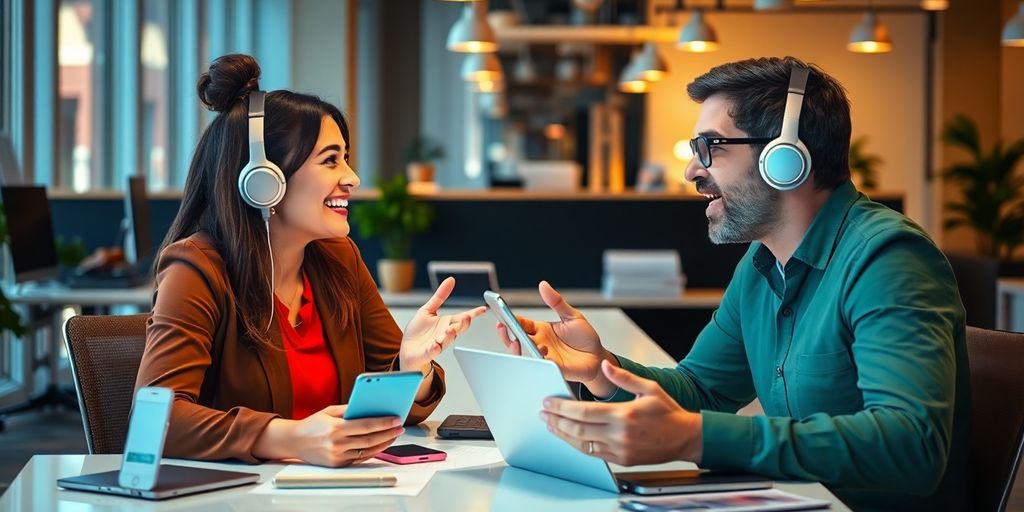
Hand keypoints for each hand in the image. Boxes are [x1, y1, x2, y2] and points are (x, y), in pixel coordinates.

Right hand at [287, 405, 405, 466]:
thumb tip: (372, 407)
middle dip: (388, 433)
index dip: (384, 423)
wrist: (293, 441)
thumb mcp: (330, 411)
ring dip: (384, 443)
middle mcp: (337, 444)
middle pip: (370, 439)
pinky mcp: (338, 465)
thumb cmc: (312, 424)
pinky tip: (381, 444)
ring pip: (368, 450)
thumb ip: (350, 409)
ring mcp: (337, 456)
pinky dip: (373, 450)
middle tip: (400, 427)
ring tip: (394, 435)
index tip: (396, 419)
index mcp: (335, 428)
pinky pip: (360, 458)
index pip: (366, 426)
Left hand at [400, 277, 486, 372]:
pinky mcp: (429, 351)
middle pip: (459, 328)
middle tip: (466, 318)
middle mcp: (445, 333)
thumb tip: (450, 280)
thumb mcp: (428, 309)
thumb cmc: (418, 332)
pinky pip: (434, 350)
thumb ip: (440, 296)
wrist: (407, 349)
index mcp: (447, 323)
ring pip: (448, 339)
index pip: (463, 317)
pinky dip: (435, 348)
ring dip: (450, 335)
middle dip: (463, 324)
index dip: (474, 313)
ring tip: (450, 329)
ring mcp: (438, 343)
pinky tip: (436, 344)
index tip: (483, 309)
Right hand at [495, 281, 613, 393]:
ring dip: (518, 348)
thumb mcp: (571, 316)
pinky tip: (540, 351)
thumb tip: (543, 285)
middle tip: (502, 327)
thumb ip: (556, 302)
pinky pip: (540, 365)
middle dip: (506, 334)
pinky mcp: (552, 367)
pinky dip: (536, 359)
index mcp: (541, 329)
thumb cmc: (585, 337)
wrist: (598, 357)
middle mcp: (539, 343)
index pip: (521, 324)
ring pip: (523, 354)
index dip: (510, 319)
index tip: (502, 314)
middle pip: (516, 340)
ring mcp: (544, 356)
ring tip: (517, 341)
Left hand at [540, 360, 702, 465]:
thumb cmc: (668, 413)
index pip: (583, 412)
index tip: (549, 402)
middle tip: (543, 413)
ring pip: (582, 444)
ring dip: (562, 434)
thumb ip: (623, 377)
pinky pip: (593, 453)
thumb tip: (605, 365)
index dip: (562, 407)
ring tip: (550, 425)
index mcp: (624, 415)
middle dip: (556, 420)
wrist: (686, 438)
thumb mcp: (649, 388)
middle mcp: (619, 434)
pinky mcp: (621, 460)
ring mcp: (619, 450)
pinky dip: (577, 445)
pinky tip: (569, 437)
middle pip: (577, 429)